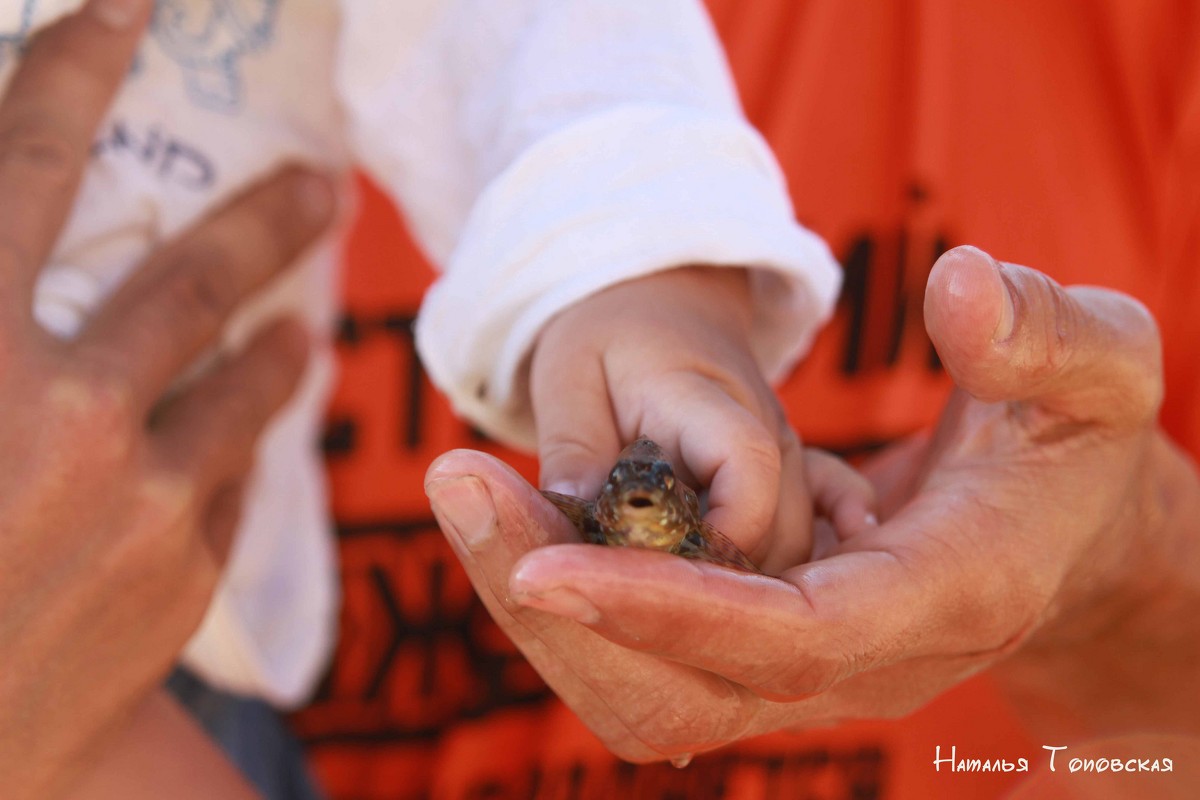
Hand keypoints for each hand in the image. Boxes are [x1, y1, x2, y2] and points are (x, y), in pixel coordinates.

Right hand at [0, 3, 333, 795]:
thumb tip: (22, 232)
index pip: (26, 160)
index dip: (82, 65)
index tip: (137, 7)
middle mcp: (56, 405)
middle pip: (191, 271)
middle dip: (268, 216)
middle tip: (323, 181)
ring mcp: (134, 492)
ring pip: (240, 376)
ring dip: (275, 334)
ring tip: (298, 314)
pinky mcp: (179, 565)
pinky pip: (232, 469)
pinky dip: (245, 432)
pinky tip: (256, 415)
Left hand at [426, 245, 1199, 761]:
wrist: (1062, 531)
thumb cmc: (1073, 446)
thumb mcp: (1097, 367)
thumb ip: (1043, 332)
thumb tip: (957, 288)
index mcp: (939, 598)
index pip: (784, 638)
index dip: (664, 608)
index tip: (542, 560)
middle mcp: (859, 662)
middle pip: (680, 690)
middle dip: (557, 611)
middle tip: (458, 488)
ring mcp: (802, 667)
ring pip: (644, 686)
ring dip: (540, 606)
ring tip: (471, 493)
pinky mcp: (760, 646)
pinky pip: (646, 649)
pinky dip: (573, 589)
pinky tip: (527, 511)